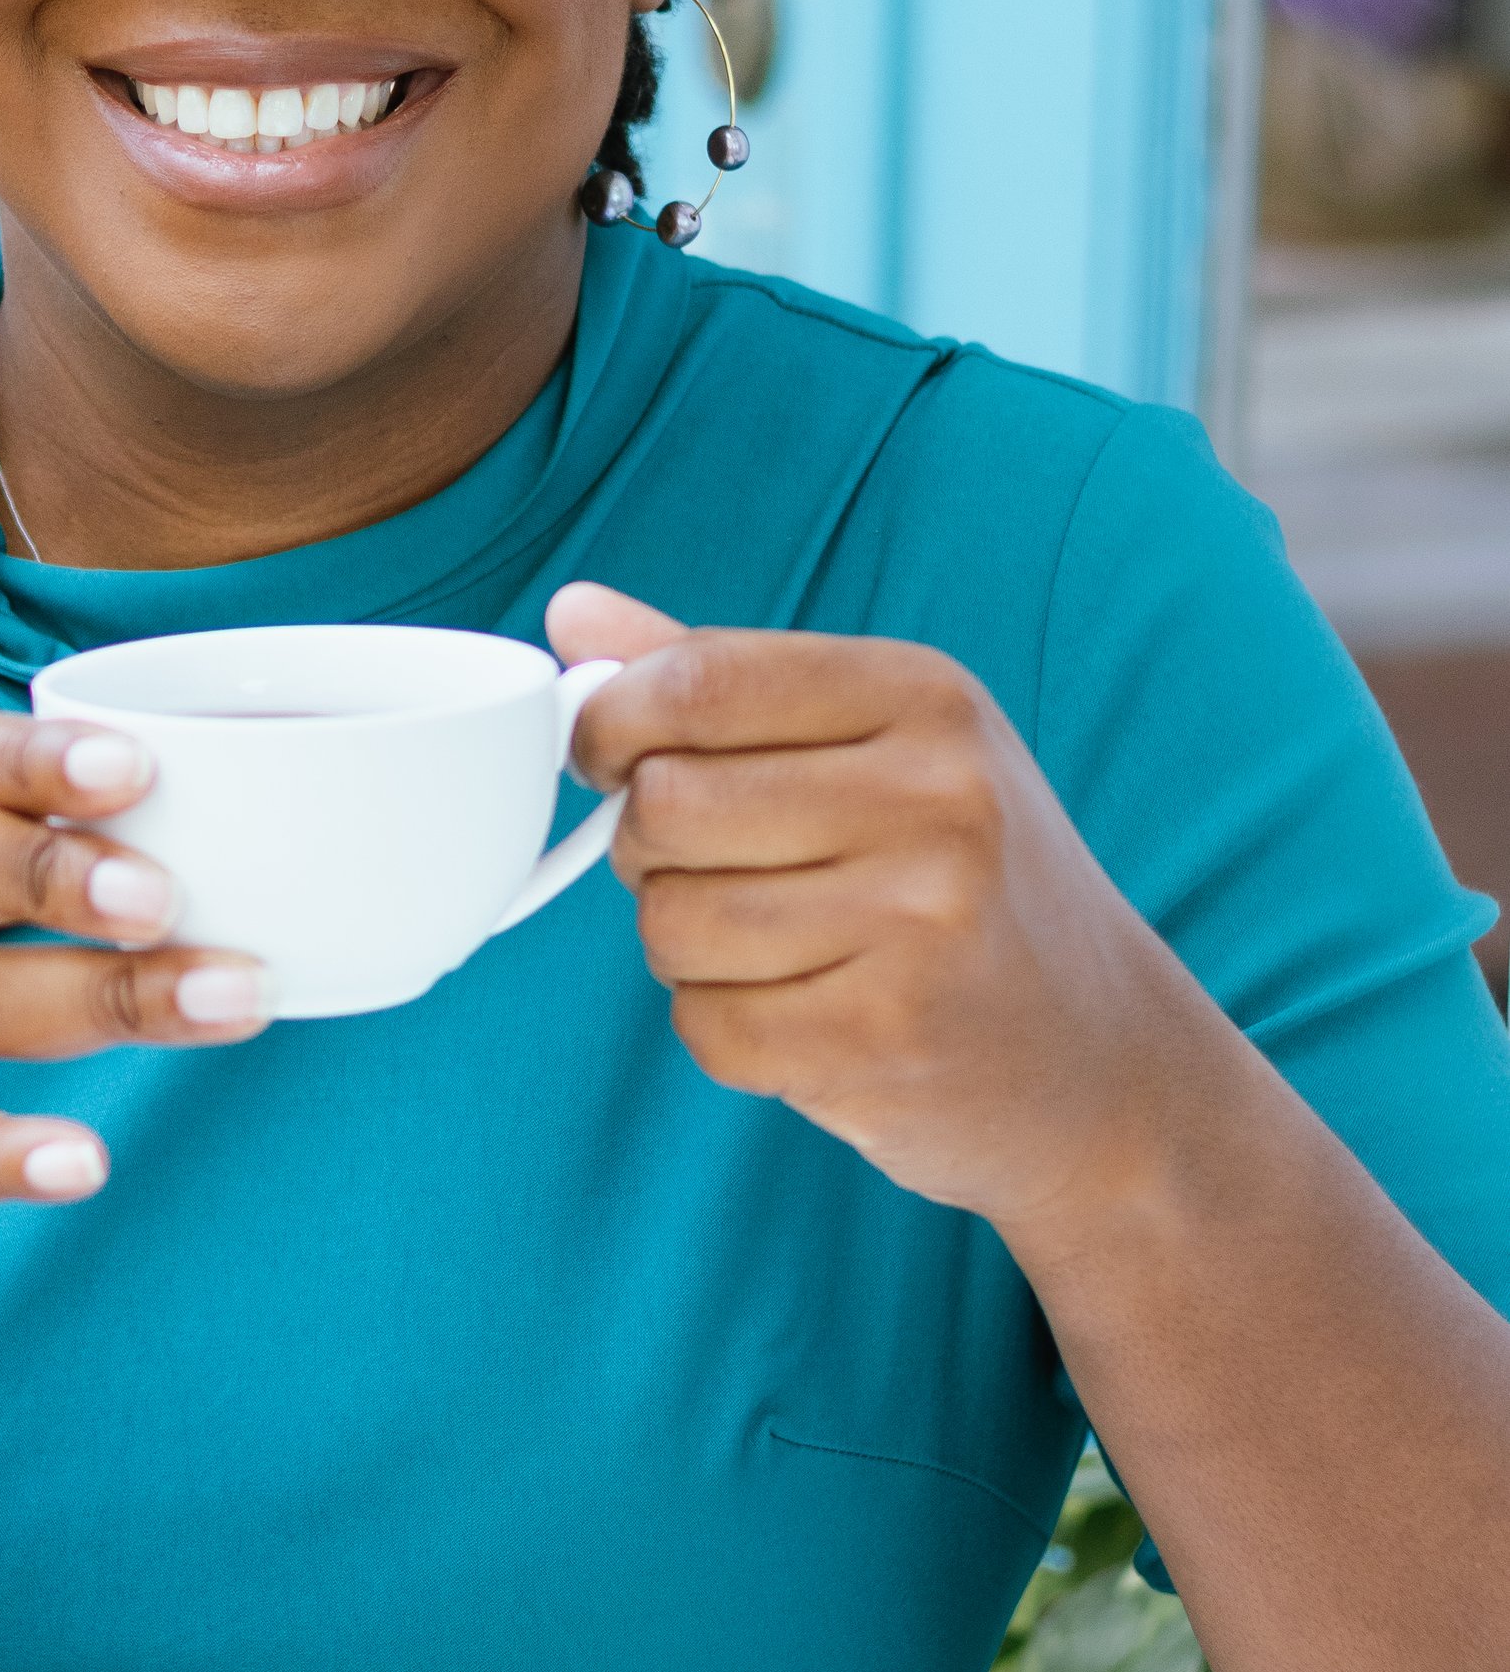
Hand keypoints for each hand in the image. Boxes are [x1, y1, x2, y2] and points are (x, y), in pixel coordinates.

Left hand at [548, 581, 1205, 1240]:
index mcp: (926, 697)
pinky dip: (724, 1029)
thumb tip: (572, 616)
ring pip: (671, 922)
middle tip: (708, 865)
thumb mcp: (877, 744)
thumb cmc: (962, 881)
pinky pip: (707, 1027)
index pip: (699, 683)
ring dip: (685, 946)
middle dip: (647, 845)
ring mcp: (921, 923)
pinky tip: (804, 1012)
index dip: (610, 722)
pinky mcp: (888, 1038)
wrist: (1098, 1055)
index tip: (603, 755)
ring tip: (773, 944)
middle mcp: (937, 797)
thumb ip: (720, 678)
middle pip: (665, 805)